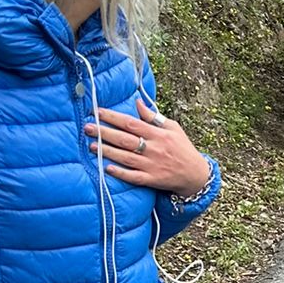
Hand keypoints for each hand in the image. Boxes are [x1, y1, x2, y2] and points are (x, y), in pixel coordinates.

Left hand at [87, 96, 211, 195]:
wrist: (195, 174)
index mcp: (158, 134)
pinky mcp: (152, 180)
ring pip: (126, 157)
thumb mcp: (172, 128)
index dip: (113, 117)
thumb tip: (137, 102)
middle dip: (104, 132)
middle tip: (87, 127)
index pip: (131, 123)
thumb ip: (153, 116)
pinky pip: (134, 177)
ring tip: (91, 145)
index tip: (97, 112)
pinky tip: (107, 168)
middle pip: (125, 139)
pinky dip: (121, 173)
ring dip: (107, 151)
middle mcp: (154, 149)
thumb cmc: (182, 148)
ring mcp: (152, 165)